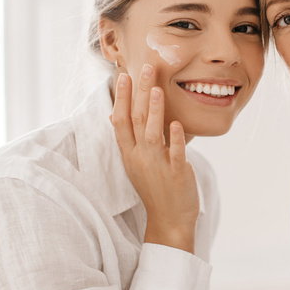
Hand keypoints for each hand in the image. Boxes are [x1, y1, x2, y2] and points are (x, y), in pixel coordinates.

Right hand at [111, 65, 199, 253]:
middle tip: (146, 69)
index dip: (122, 98)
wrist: (169, 219)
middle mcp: (139, 158)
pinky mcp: (176, 173)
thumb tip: (113, 116)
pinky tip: (175, 123)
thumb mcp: (135, 163)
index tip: (124, 75)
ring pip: (152, 134)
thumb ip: (128, 139)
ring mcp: (157, 165)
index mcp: (129, 153)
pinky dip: (174, 139)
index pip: (120, 121)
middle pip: (136, 120)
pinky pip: (175, 153)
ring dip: (155, 111)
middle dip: (140, 94)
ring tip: (157, 89)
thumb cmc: (154, 187)